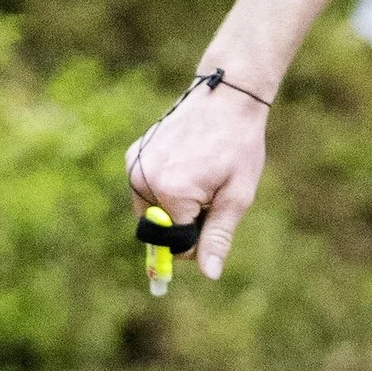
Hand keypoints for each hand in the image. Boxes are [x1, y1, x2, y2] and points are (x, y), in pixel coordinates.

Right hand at [125, 79, 269, 282]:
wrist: (226, 96)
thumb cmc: (238, 145)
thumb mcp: (237, 195)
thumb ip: (218, 236)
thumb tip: (209, 274)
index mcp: (171, 193)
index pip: (177, 245)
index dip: (200, 240)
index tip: (217, 215)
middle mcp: (143, 180)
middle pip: (160, 230)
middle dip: (185, 223)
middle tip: (211, 191)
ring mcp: (134, 166)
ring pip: (151, 212)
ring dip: (174, 206)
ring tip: (200, 174)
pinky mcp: (133, 155)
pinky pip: (145, 189)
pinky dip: (164, 188)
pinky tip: (187, 163)